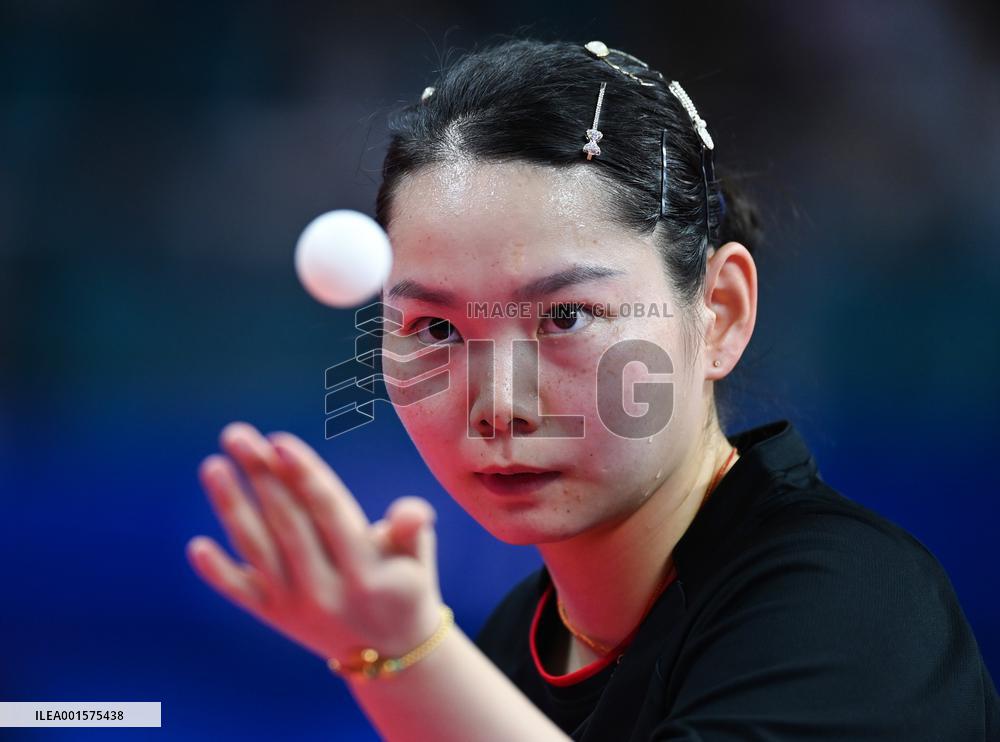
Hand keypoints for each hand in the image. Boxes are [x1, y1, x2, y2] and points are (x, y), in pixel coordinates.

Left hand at [186, 421, 443, 663]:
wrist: (389, 652)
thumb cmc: (404, 582)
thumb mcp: (417, 556)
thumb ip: (412, 528)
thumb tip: (412, 512)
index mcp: (367, 571)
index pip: (329, 511)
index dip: (303, 474)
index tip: (279, 441)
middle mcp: (327, 590)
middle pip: (287, 521)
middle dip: (261, 474)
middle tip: (236, 435)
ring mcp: (297, 605)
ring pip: (258, 549)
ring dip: (232, 507)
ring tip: (212, 466)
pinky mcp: (275, 616)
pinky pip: (241, 593)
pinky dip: (217, 572)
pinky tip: (196, 546)